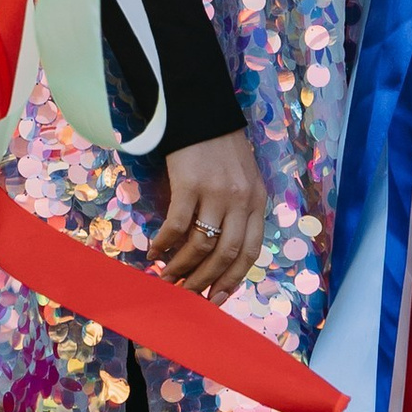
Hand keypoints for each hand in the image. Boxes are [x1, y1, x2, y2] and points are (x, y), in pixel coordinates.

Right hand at [150, 128, 268, 294]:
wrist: (203, 112)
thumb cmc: (221, 150)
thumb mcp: (242, 181)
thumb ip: (237, 213)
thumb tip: (218, 255)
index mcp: (256, 202)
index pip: (250, 252)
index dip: (233, 280)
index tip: (217, 299)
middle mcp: (241, 200)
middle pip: (226, 254)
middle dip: (205, 281)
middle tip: (187, 294)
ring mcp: (216, 193)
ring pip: (201, 246)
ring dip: (181, 267)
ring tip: (167, 277)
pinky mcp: (190, 184)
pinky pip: (177, 225)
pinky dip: (164, 243)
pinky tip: (155, 250)